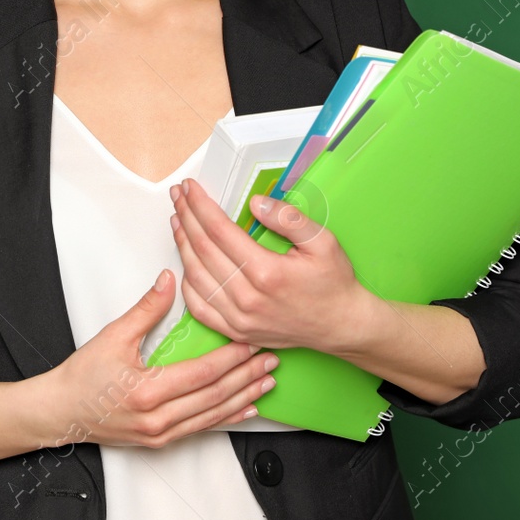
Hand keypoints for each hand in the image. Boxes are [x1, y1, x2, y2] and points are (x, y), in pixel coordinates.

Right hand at [38, 269, 280, 448]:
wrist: (61, 412)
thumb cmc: (83, 378)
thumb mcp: (113, 336)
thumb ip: (145, 309)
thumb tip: (168, 281)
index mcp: (147, 391)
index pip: (202, 373)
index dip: (231, 358)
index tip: (251, 342)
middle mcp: (158, 418)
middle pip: (214, 396)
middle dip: (246, 377)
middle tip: (271, 358)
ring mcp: (161, 434)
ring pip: (213, 415)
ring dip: (243, 398)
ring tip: (267, 381)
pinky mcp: (161, 440)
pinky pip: (202, 429)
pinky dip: (227, 418)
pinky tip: (245, 409)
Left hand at [169, 177, 386, 352]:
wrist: (342, 326)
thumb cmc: (333, 284)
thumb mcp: (323, 241)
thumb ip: (289, 219)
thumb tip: (255, 203)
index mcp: (267, 272)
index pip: (219, 230)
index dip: (200, 205)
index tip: (191, 188)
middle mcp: (247, 298)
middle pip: (202, 250)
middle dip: (186, 217)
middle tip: (178, 196)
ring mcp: (239, 318)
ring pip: (195, 277)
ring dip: (182, 245)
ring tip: (178, 220)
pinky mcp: (236, 331)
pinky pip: (199, 308)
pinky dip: (186, 282)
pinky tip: (186, 262)